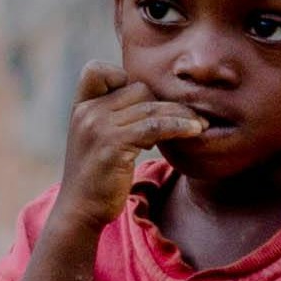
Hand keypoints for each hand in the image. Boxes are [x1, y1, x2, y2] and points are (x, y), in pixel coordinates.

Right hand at [53, 67, 209, 236]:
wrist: (79, 210)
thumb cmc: (96, 177)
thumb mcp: (96, 139)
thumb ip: (112, 117)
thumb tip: (152, 102)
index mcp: (80, 107)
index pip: (96, 70)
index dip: (120, 77)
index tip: (141, 100)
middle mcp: (88, 112)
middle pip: (137, 89)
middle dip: (164, 103)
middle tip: (187, 117)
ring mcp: (98, 126)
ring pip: (150, 107)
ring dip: (180, 115)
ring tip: (201, 125)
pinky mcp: (113, 144)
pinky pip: (154, 127)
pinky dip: (178, 126)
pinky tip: (194, 131)